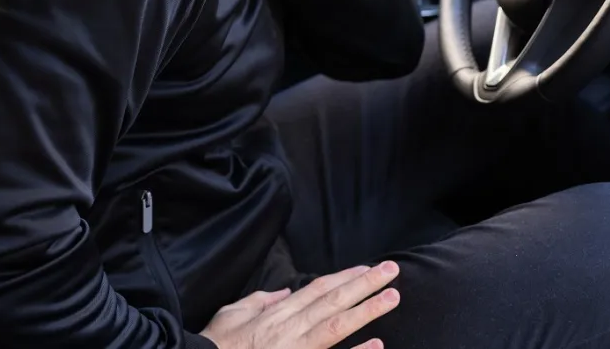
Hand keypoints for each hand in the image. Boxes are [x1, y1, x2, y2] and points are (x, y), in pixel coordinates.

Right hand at [200, 262, 400, 348]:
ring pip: (338, 325)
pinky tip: (377, 344)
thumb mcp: (233, 314)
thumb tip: (284, 291)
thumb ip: (261, 301)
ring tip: (393, 297)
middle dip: (365, 284)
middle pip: (334, 300)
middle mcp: (291, 327)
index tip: (367, 268)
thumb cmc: (216, 345)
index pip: (318, 289)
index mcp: (278, 313)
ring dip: (367, 310)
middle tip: (392, 271)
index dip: (344, 277)